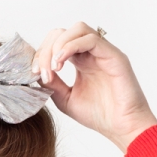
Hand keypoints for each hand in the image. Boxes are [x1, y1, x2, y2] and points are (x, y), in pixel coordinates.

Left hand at [32, 23, 156, 152]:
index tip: (34, 73)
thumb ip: (52, 84)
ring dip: (59, 44)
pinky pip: (91, 39)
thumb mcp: (66, 100)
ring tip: (53, 67)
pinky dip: (71, 46)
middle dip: (47, 48)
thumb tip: (37, 71)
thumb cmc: (100, 116)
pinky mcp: (113, 55)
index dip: (42, 54)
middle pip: (64, 32)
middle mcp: (92, 53)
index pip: (57, 43)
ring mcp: (103, 52)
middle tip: (41, 70)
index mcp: (81, 61)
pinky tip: (61, 63)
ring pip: (78, 28)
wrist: (122, 128)